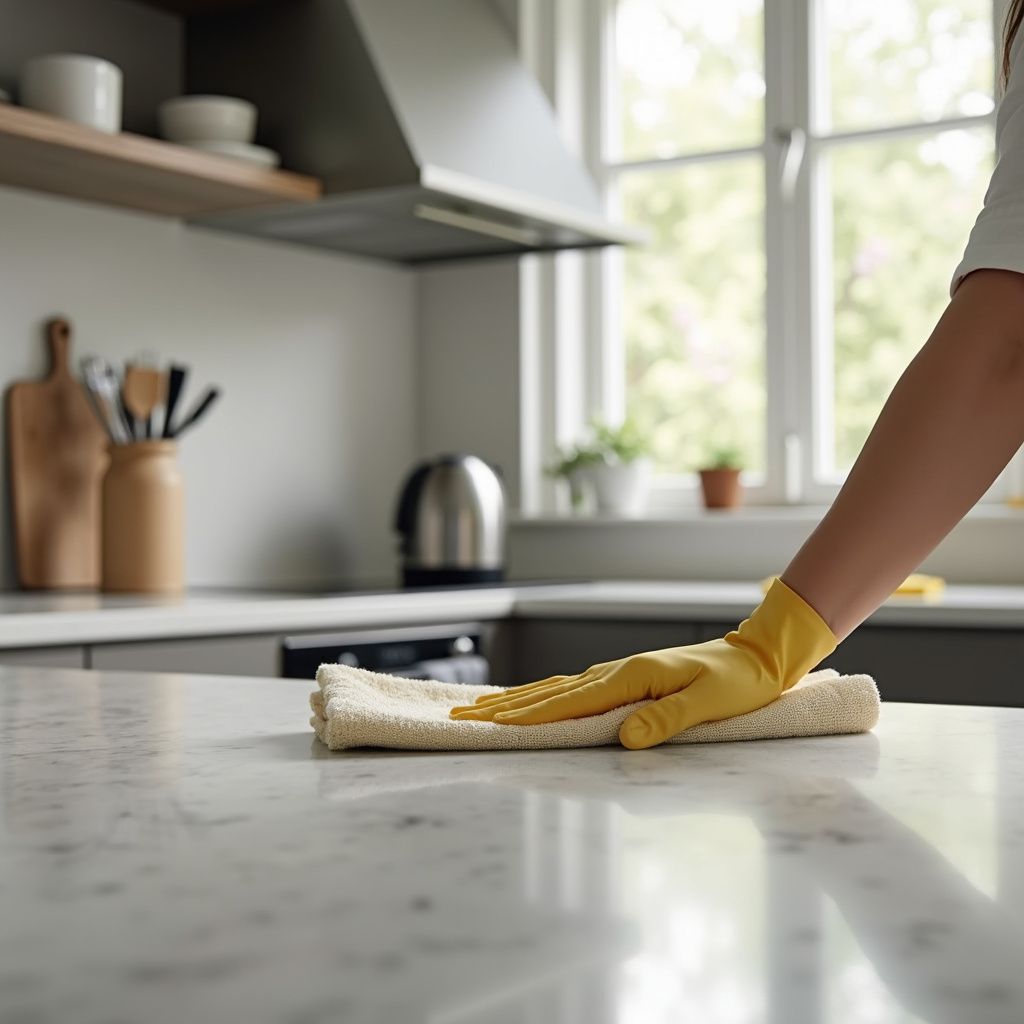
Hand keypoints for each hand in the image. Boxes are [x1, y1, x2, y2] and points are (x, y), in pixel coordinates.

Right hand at [449, 578, 836, 748]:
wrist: (757, 655)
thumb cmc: (738, 682)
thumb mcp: (709, 703)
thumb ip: (665, 720)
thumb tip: (625, 738)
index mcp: (632, 677)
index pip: (569, 701)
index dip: (528, 714)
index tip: (489, 721)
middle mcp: (618, 671)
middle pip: (551, 691)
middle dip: (506, 706)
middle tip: (464, 714)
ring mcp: (621, 673)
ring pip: (558, 688)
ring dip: (520, 699)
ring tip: (485, 707)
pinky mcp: (628, 679)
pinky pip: (575, 688)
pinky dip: (546, 695)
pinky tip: (536, 700)